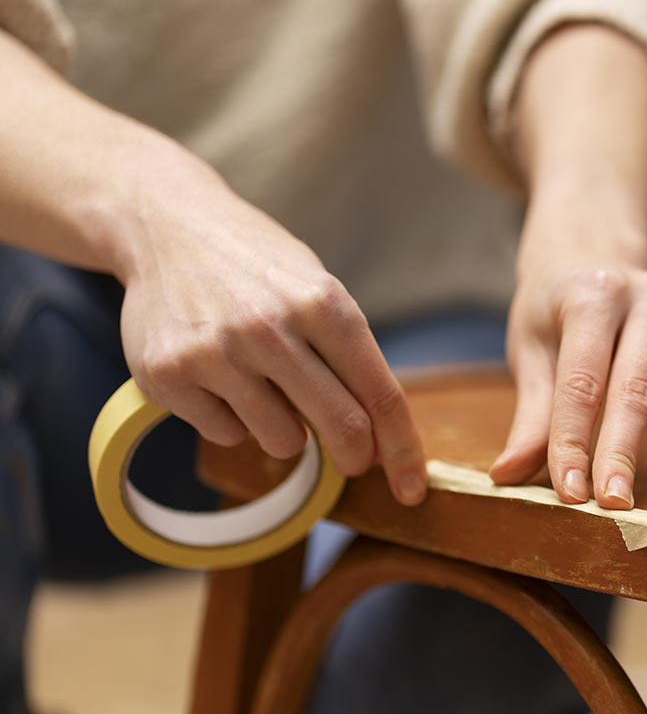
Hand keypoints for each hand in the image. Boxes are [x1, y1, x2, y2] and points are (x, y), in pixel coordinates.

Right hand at [116, 144, 426, 504]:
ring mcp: (216, 352)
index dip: (404, 449)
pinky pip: (227, 434)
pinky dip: (232, 418)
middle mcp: (270, 327)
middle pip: (342, 427)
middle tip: (353, 458)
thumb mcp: (317, 289)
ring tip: (266, 384)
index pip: (381, 394)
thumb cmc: (258, 266)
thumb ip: (350, 357)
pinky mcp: (168, 374)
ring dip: (286, 430)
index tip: (413, 489)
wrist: (165, 225)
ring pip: (282, 441)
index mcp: (322, 302)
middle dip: (356, 456)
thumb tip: (381, 437)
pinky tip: (219, 375)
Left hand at [489, 211, 646, 509]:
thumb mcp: (532, 349)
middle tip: (618, 502)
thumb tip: (507, 476)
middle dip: (624, 447)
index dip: (573, 442)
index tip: (571, 494)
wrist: (590, 253)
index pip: (581, 382)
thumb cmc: (555, 311)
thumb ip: (531, 415)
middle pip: (636, 383)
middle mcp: (645, 295)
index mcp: (590, 297)